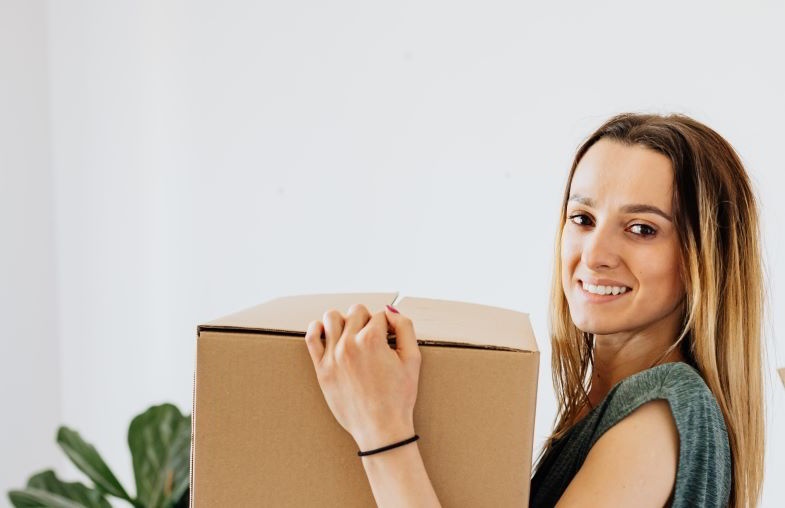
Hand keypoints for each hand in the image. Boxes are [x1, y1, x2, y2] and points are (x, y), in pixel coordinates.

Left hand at [304, 303, 421, 451]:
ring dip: (344, 320)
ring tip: (352, 334)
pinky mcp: (322, 369)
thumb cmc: (398, 398)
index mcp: (372, 340)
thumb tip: (390, 312)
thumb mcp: (412, 359)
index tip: (390, 341)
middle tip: (374, 339)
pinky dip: (317, 328)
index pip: (379, 316)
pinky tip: (327, 333)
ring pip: (332, 317)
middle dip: (368, 321)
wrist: (381, 429)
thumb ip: (405, 328)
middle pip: (357, 312)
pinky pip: (311, 337)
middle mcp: (349, 344)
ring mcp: (332, 356)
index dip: (388, 327)